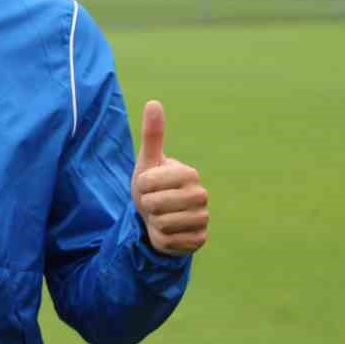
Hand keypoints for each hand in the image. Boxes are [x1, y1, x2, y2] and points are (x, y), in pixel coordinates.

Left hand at [132, 100, 207, 255]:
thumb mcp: (148, 161)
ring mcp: (203, 218)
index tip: (148, 185)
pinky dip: (161, 239)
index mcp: (189, 173)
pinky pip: (168, 242)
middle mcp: (201, 195)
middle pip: (155, 205)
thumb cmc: (152, 185)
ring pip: (162, 224)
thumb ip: (152, 134)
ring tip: (160, 216)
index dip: (141, 186)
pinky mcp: (199, 240)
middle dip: (146, 206)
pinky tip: (168, 232)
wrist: (159, 217)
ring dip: (153, 222)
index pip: (149, 182)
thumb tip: (153, 102)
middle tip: (153, 203)